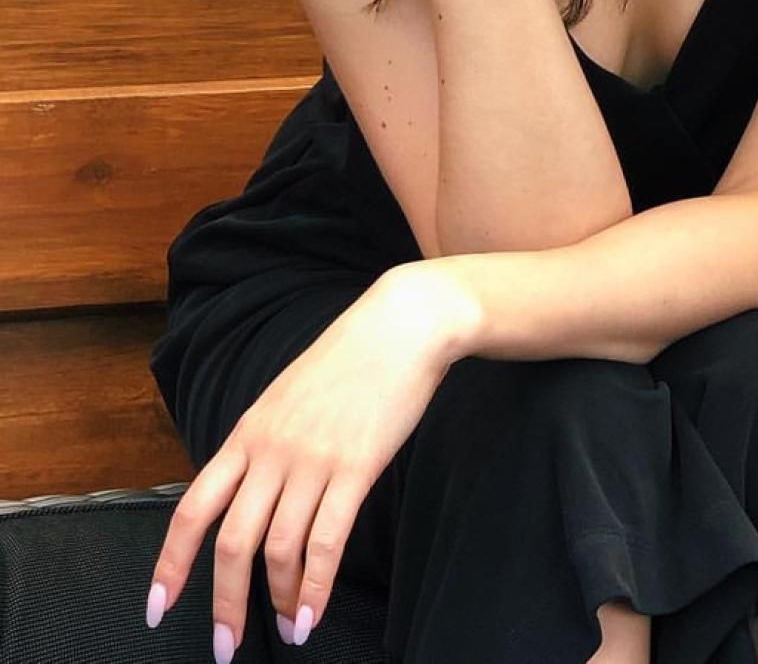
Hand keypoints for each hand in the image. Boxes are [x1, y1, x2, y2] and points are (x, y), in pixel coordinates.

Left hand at [145, 262, 481, 656]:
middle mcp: (271, 450)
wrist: (401, 325)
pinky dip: (317, 587)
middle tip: (225, 646)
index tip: (158, 607)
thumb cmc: (350, 358)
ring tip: (289, 631)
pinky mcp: (355, 468)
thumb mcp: (287, 394)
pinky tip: (314, 613)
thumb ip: (265, 441)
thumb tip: (251, 492)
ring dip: (280, 601)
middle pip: (232, 543)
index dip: (170, 564)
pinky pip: (327, 542)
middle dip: (224, 604)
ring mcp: (312, 460)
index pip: (192, 508)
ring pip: (279, 550)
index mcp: (248, 432)